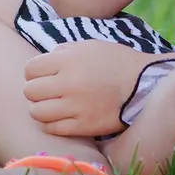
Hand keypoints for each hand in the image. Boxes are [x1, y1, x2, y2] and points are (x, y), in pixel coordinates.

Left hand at [22, 41, 152, 137]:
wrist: (144, 85)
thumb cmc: (116, 62)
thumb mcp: (89, 46)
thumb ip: (63, 51)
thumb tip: (42, 62)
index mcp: (68, 61)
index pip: (30, 69)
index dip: (34, 72)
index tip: (43, 75)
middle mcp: (68, 83)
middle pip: (30, 91)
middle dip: (36, 91)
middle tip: (48, 91)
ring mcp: (75, 107)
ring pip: (37, 112)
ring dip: (41, 109)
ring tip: (52, 106)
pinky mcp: (84, 126)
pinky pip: (52, 128)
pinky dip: (51, 124)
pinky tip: (60, 118)